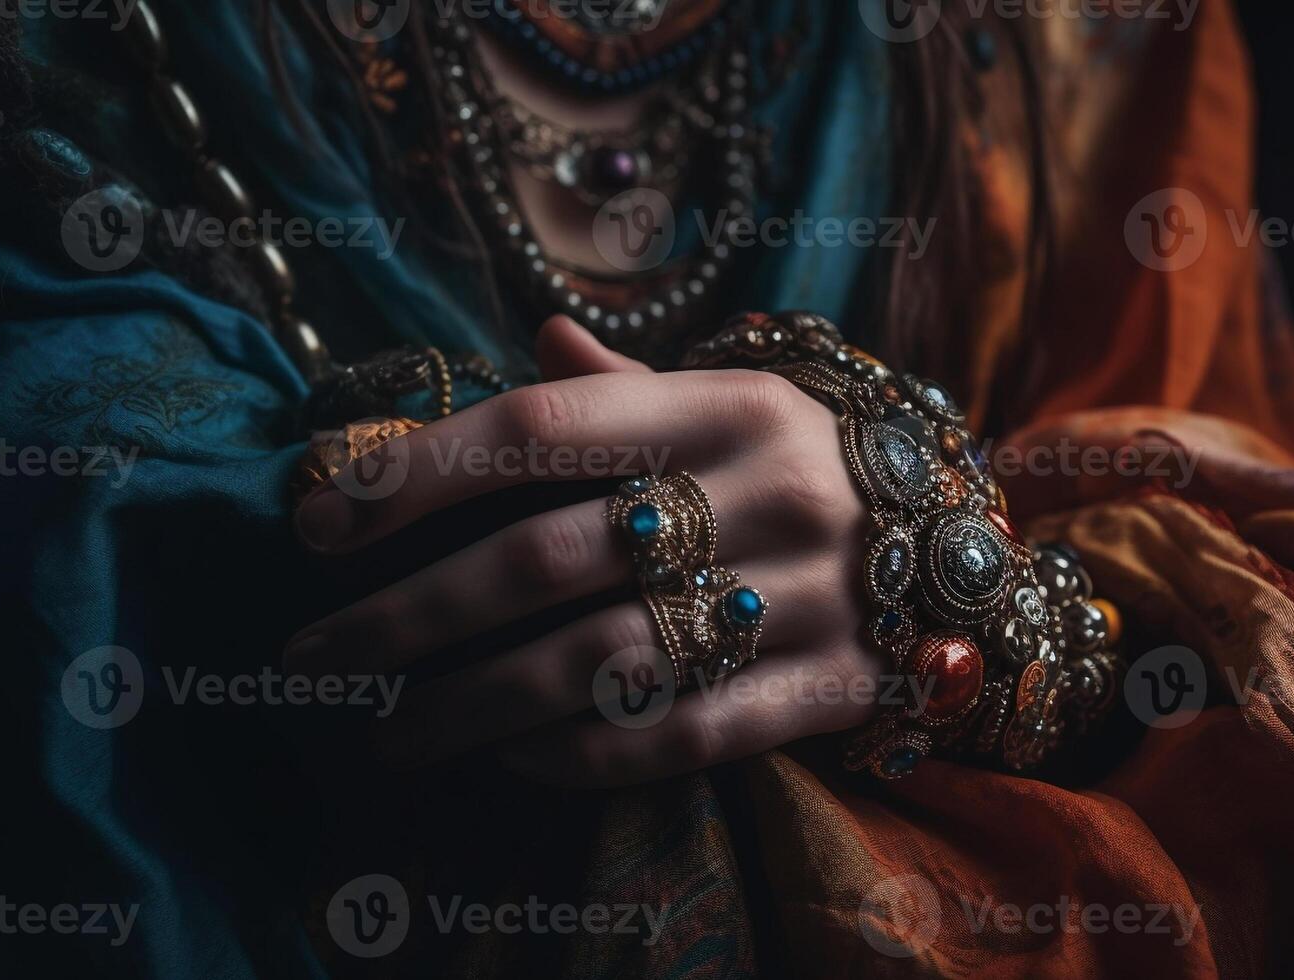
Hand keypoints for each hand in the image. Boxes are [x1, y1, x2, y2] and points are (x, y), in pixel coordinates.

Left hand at [284, 317, 882, 785]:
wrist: (975, 555)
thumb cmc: (815, 468)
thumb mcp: (741, 402)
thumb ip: (634, 382)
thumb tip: (532, 338)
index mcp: (730, 404)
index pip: (546, 424)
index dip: (421, 471)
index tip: (320, 521)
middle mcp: (767, 493)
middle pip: (547, 557)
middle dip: (409, 613)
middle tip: (318, 654)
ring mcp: (806, 597)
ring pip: (602, 662)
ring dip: (472, 705)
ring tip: (389, 731)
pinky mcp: (833, 689)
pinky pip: (682, 735)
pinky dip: (580, 754)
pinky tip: (514, 756)